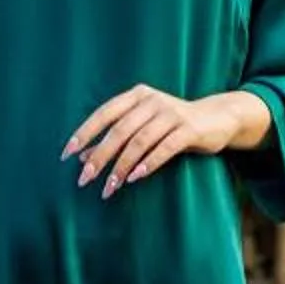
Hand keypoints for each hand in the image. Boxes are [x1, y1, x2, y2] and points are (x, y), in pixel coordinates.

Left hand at [63, 86, 266, 198]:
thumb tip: (83, 159)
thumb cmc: (172, 124)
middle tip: (85, 179)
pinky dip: (148, 163)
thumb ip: (116, 139)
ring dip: (122, 167)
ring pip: (140, 141)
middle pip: (119, 130)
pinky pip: (164, 148)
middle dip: (100, 157)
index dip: (85, 133)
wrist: (217, 117)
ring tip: (110, 187)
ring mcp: (171, 114)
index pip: (104, 113)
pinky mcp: (188, 129)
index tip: (68, 155)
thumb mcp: (143, 127)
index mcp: (136, 96)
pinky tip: (135, 178)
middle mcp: (151, 101)